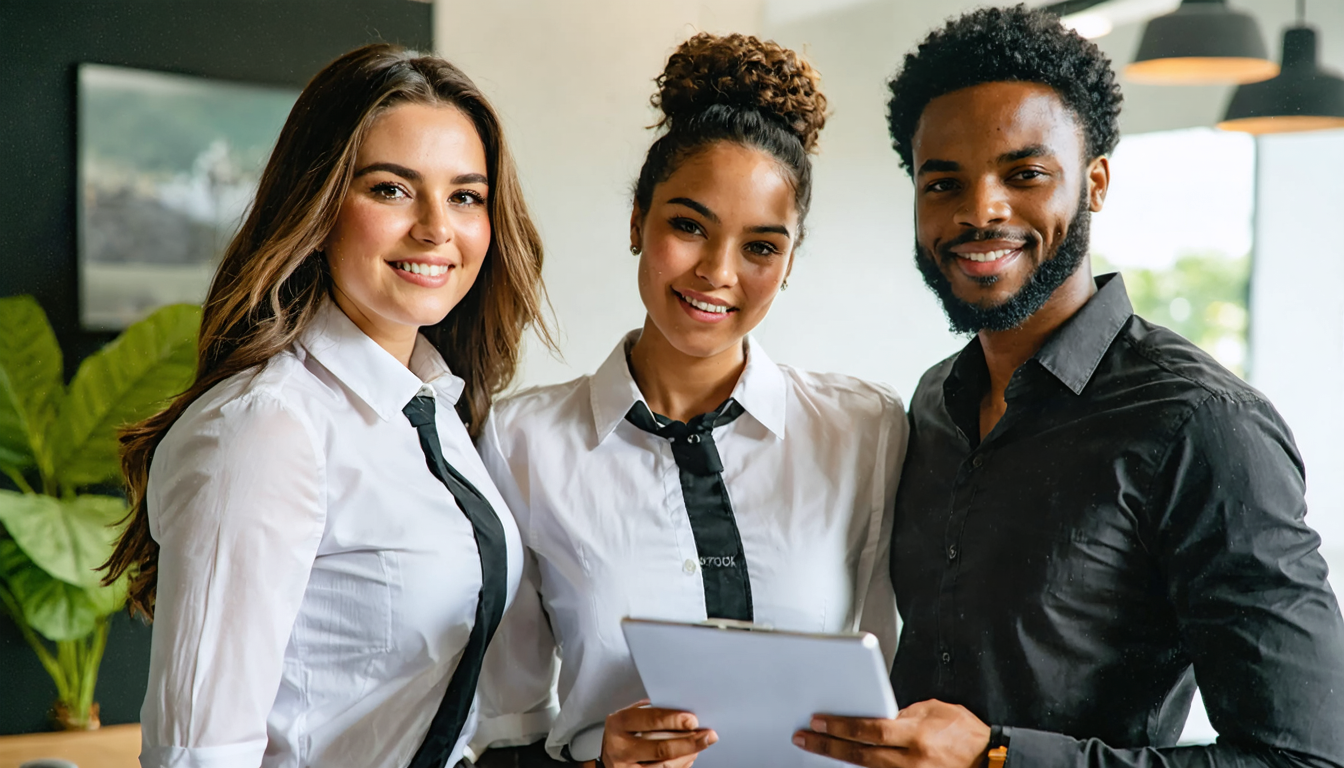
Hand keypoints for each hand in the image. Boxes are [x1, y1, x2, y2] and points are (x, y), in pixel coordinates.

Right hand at [600, 699, 717, 767]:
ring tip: (701, 745)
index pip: (650, 720)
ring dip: (688, 755)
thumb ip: (651, 711)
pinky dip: (681, 765)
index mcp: (619, 723)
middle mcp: (619, 748)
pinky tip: (690, 756)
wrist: (609, 758)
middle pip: (660, 748)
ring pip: (664, 765)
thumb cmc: (624, 732)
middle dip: (689, 742)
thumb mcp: (630, 716)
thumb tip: (684, 709)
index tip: (693, 720)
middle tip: (708, 736)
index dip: (673, 720)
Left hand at [792, 699, 989, 767]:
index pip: (870, 730)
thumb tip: (878, 716)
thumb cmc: (965, 735)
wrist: (989, 761)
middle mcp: (911, 761)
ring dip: (840, 759)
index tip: (819, 722)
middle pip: (860, 755)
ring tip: (818, 749)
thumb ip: (903, 714)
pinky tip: (846, 763)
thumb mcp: (934, 711)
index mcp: (916, 736)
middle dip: (829, 746)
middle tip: (806, 738)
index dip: (841, 727)